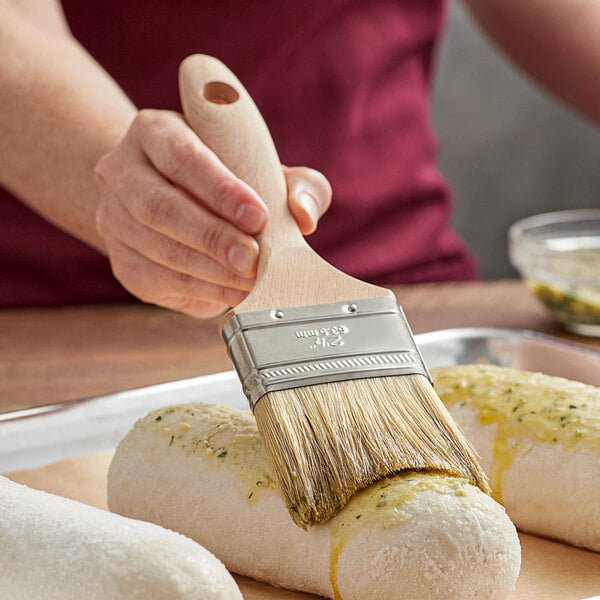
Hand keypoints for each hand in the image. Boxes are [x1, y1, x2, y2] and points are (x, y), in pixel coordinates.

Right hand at [94, 109, 330, 317]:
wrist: (167, 199)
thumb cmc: (225, 179)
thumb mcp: (264, 169)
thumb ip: (296, 183)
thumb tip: (304, 216)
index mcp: (155, 132)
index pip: (182, 157)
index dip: (220, 189)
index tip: (258, 216)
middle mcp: (121, 172)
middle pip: (160, 207)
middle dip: (212, 237)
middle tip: (253, 259)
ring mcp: (114, 220)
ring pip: (158, 249)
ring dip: (210, 271)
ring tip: (251, 282)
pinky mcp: (123, 262)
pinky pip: (159, 280)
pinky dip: (202, 291)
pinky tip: (234, 295)